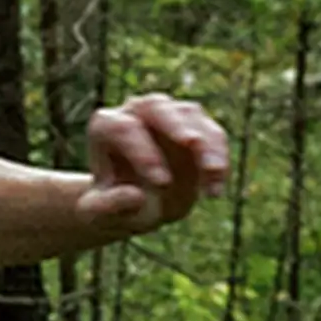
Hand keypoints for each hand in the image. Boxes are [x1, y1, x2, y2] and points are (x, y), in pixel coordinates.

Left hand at [73, 90, 229, 237]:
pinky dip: (220, 159)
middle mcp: (136, 112)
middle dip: (177, 126)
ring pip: (193, 115)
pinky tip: (216, 190)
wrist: (134, 204)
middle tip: (194, 144)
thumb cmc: (110, 205)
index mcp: (105, 126)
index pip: (123, 128)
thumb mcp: (100, 213)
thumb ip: (108, 206)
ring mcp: (168, 115)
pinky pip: (213, 135)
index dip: (143, 152)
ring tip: (214, 173)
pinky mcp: (196, 127)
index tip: (161, 183)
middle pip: (157, 106)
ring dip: (207, 142)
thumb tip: (135, 196)